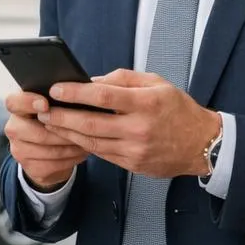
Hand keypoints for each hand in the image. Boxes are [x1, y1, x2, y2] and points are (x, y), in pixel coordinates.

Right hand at [4, 91, 88, 189]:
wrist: (47, 153)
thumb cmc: (54, 121)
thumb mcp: (52, 106)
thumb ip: (56, 99)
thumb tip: (75, 91)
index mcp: (17, 108)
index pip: (13, 102)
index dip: (28, 102)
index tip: (46, 104)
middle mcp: (14, 129)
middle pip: (38, 133)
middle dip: (63, 132)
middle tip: (83, 128)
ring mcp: (19, 150)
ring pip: (49, 151)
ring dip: (72, 146)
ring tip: (88, 140)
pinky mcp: (30, 167)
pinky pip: (54, 164)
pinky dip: (72, 158)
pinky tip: (81, 152)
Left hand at [39, 69, 221, 178]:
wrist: (202, 145)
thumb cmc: (177, 109)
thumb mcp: (156, 84)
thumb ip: (123, 80)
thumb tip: (90, 81)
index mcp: (146, 103)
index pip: (103, 97)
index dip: (76, 93)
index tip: (56, 89)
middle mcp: (139, 128)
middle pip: (91, 124)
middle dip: (62, 117)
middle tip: (42, 110)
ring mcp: (135, 150)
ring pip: (92, 142)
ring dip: (66, 133)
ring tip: (49, 123)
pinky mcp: (132, 164)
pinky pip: (101, 153)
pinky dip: (83, 144)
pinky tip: (70, 136)